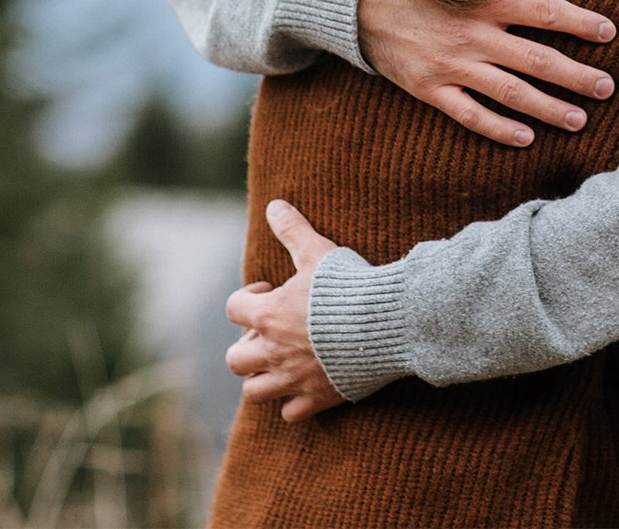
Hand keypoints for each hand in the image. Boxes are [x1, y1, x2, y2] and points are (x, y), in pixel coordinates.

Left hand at [226, 200, 344, 420]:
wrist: (385, 322)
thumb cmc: (349, 286)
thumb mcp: (318, 251)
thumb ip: (293, 230)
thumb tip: (273, 205)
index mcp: (267, 314)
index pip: (234, 308)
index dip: (247, 297)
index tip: (270, 289)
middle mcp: (272, 351)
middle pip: (235, 360)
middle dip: (247, 347)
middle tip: (272, 333)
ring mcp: (293, 378)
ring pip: (254, 392)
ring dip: (262, 379)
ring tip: (282, 362)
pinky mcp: (317, 398)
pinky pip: (290, 413)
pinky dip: (294, 404)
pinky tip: (308, 386)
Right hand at [358, 0, 617, 147]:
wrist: (353, 2)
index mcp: (484, 0)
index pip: (545, 12)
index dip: (580, 22)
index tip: (610, 32)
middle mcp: (474, 36)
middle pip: (537, 60)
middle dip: (577, 76)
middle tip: (608, 88)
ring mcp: (452, 66)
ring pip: (511, 93)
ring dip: (549, 109)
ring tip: (579, 119)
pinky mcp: (430, 89)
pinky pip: (470, 115)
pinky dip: (499, 129)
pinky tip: (526, 138)